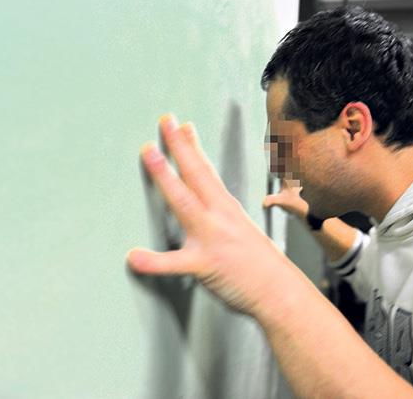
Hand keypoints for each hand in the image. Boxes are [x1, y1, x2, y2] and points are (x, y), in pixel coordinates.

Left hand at [127, 115, 305, 317]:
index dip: (192, 146)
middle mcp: (220, 216)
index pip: (207, 170)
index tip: (181, 125)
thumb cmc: (259, 263)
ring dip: (165, 176)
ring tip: (148, 154)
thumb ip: (220, 215)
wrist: (279, 291)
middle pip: (196, 173)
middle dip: (179, 146)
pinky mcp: (205, 265)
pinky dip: (153, 262)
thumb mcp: (241, 228)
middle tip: (164, 121)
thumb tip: (206, 203)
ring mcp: (212, 238)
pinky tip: (133, 257)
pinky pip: (174, 264)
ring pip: (184, 202)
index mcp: (227, 208)